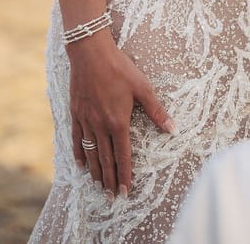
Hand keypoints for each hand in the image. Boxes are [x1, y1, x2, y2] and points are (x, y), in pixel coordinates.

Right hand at [68, 31, 174, 196]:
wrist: (90, 53)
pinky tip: (80, 165)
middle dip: (109, 180)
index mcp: (119, 122)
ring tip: (98, 186)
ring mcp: (86, 120)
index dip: (125, 175)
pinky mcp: (76, 113)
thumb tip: (173, 129)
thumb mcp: (142, 87)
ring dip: (95, 172)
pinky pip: (77, 139)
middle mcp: (101, 126)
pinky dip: (79, 153)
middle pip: (106, 159)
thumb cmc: (119, 67)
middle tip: (111, 197)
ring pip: (91, 153)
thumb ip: (157, 111)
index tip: (126, 192)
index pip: (123, 156)